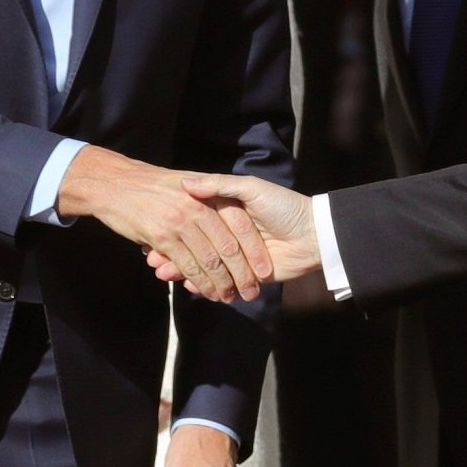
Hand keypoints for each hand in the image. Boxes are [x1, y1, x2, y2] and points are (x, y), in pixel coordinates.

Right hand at [56, 147, 267, 301]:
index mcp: (210, 194)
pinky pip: (187, 265)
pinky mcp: (163, 238)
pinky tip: (203, 292)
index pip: (240, 226)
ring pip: (209, 261)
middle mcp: (199, 207)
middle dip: (241, 275)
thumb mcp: (187, 181)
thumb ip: (213, 191)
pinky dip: (197, 282)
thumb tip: (233, 218)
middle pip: (228, 248)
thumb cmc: (151, 183)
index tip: (263, 272)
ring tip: (228, 299)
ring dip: (220, 284)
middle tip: (249, 294)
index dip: (253, 251)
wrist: (114, 182)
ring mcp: (181, 223)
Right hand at [145, 174, 319, 299]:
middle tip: (152, 261)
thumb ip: (220, 185)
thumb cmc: (283, 206)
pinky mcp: (246, 276)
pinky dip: (202, 284)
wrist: (314, 234)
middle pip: (195, 246)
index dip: (175, 229)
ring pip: (203, 265)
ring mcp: (237, 257)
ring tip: (161, 273)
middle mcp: (229, 235)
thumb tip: (187, 182)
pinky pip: (220, 282)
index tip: (154, 234)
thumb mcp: (251, 188)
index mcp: (228, 213)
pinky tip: (186, 284)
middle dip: (173, 253)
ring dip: (181, 270)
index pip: (195, 222)